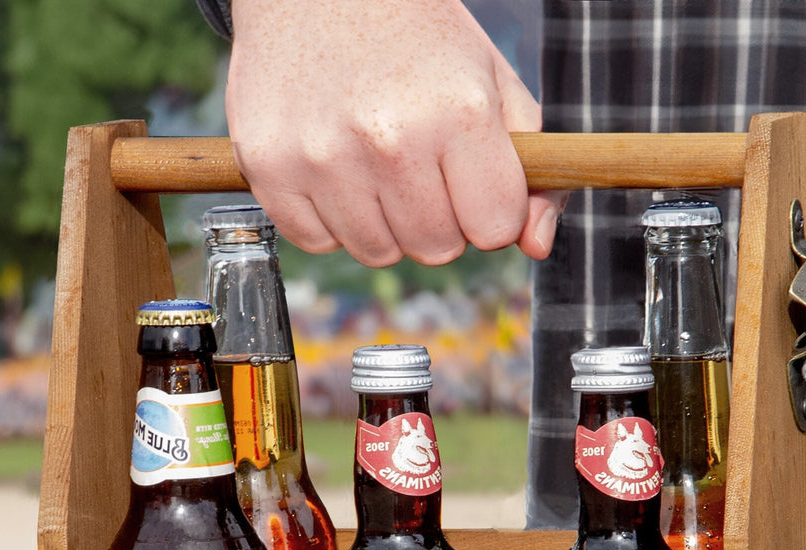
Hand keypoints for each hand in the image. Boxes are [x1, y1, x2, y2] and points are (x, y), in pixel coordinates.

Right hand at [226, 0, 563, 266]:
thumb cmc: (416, 40)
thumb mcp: (492, 85)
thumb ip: (533, 170)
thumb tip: (536, 245)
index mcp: (458, 114)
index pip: (495, 228)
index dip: (489, 210)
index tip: (471, 180)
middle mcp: (389, 139)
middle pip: (437, 249)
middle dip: (439, 219)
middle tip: (420, 165)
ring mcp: (322, 157)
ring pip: (378, 252)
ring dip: (384, 223)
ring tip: (374, 163)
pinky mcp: (269, 167)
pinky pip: (316, 242)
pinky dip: (329, 218)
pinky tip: (333, 166)